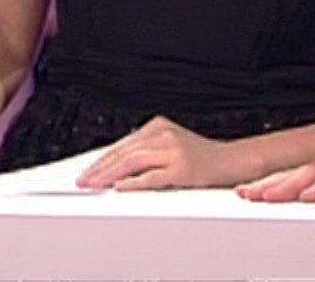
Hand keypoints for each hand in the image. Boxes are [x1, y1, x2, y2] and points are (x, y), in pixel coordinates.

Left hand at [76, 116, 243, 190]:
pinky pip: (152, 177)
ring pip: (133, 162)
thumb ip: (146, 153)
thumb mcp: (170, 147)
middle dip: (100, 168)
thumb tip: (115, 169)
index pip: (123, 145)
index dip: (101, 160)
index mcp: (158, 126)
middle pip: (124, 153)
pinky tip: (120, 187)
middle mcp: (164, 134)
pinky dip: (133, 183)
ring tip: (94, 186)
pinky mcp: (182, 168)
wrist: (230, 161)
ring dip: (109, 176)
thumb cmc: (200, 158)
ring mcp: (174, 150)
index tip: (86, 172)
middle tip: (83, 181)